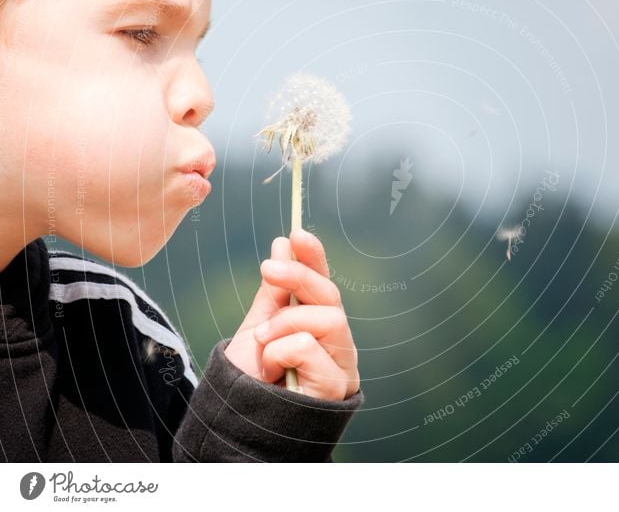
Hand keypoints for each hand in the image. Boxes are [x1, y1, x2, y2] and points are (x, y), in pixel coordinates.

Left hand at [223, 228, 359, 400]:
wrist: (239, 423)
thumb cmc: (252, 381)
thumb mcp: (257, 327)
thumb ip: (274, 292)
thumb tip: (284, 244)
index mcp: (319, 327)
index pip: (324, 285)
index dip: (314, 258)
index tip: (297, 233)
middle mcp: (337, 343)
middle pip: (331, 296)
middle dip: (299, 276)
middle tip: (266, 266)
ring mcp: (341, 364)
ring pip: (328, 318)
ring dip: (285, 324)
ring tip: (263, 342)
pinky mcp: (337, 386)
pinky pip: (309, 346)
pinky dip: (281, 352)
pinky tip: (273, 371)